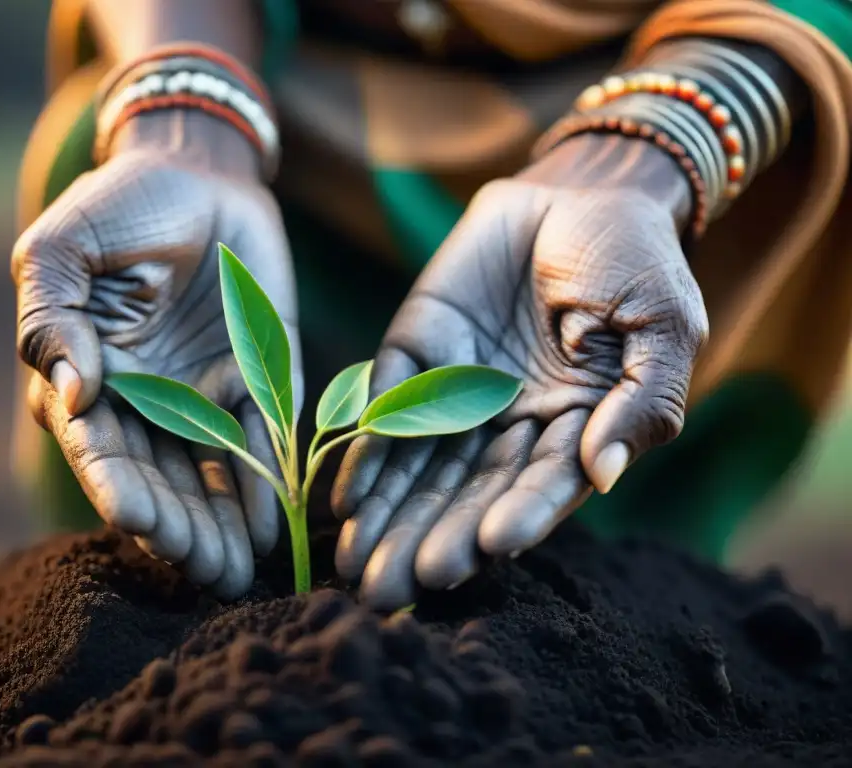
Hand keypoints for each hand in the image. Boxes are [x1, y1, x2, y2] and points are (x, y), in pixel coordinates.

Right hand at [12, 111, 300, 599]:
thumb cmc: (120, 205)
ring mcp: (204, 399)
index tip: (139, 520)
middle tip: (203, 570)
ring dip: (221, 527)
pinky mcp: (258, 383)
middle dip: (179, 530)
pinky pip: (264, 442)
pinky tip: (273, 525)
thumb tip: (71, 393)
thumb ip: (52, 318)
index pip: (101, 452)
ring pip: (210, 479)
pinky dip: (267, 485)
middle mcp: (147, 404)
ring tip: (234, 571)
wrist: (199, 174)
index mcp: (92, 381)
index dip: (120, 489)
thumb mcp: (66, 248)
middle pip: (159, 482)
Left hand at [332, 133, 707, 609]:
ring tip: (357, 568)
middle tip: (392, 589)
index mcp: (571, 430)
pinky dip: (365, 455)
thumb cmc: (634, 260)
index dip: (511, 518)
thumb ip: (644, 401)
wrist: (577, 189)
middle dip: (429, 541)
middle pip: (465, 495)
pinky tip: (346, 500)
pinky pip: (385, 413)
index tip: (484, 549)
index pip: (537, 488)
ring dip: (388, 519)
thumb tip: (603, 473)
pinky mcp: (415, 357)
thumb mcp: (663, 326)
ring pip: (419, 470)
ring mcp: (458, 394)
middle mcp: (508, 425)